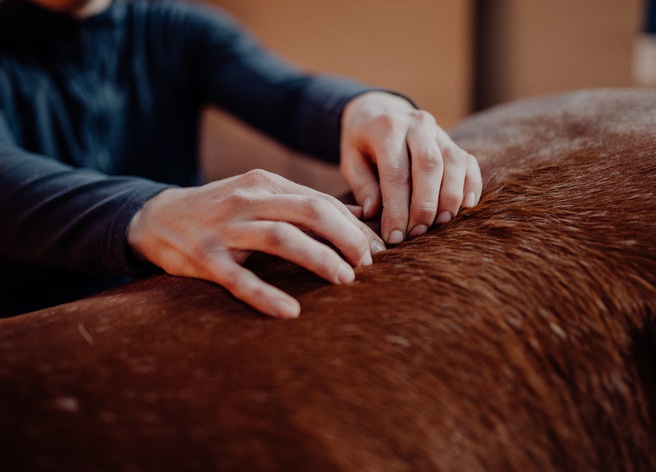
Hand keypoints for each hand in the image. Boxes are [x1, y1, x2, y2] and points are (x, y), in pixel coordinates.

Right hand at [127, 170, 384, 318]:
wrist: (156, 217)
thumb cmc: (221, 210)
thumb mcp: (260, 197)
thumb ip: (304, 204)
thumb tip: (359, 216)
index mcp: (265, 183)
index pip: (321, 201)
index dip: (354, 226)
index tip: (378, 250)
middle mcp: (247, 200)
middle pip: (310, 212)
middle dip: (346, 238)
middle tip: (368, 264)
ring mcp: (224, 228)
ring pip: (281, 238)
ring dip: (319, 259)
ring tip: (345, 280)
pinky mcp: (203, 258)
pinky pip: (239, 279)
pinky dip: (266, 296)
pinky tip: (291, 311)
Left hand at [340, 92, 481, 243]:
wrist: (379, 113)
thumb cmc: (362, 144)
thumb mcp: (351, 160)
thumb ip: (362, 186)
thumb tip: (374, 213)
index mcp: (387, 128)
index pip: (396, 172)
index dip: (397, 209)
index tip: (394, 236)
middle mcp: (417, 124)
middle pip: (429, 166)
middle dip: (425, 205)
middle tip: (418, 233)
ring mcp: (439, 131)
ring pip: (453, 163)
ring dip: (450, 197)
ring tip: (440, 223)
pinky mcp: (453, 142)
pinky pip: (468, 162)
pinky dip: (471, 185)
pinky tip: (466, 206)